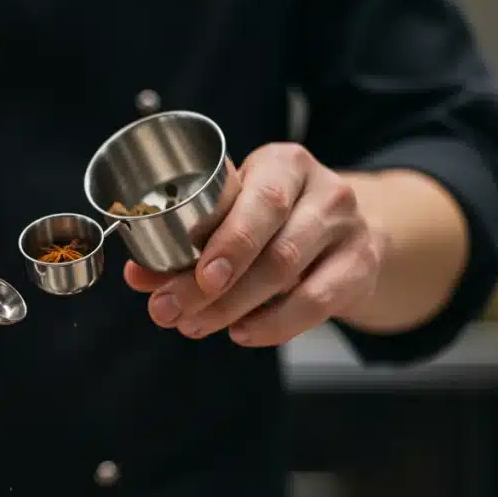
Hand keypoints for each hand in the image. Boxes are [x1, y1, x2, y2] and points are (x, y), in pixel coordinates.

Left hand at [125, 143, 383, 346]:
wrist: (347, 232)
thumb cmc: (276, 219)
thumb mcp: (236, 214)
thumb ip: (185, 243)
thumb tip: (137, 274)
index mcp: (283, 163)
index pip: (257, 200)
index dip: (223, 240)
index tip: (187, 273)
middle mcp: (323, 190)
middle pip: (270, 243)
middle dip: (214, 286)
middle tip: (172, 310)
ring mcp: (347, 229)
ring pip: (287, 274)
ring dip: (233, 307)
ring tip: (194, 325)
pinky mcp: (360, 267)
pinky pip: (316, 303)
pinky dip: (274, 324)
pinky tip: (242, 332)